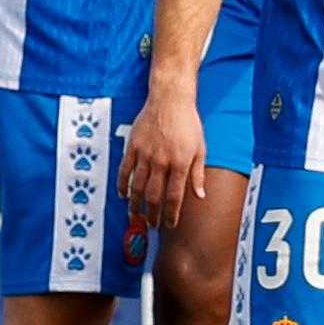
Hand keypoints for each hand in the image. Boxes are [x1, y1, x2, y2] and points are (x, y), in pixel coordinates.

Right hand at [119, 93, 205, 229]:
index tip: (170, 224)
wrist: (170, 100)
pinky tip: (123, 195)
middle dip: (153, 214)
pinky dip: (123, 185)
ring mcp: (145, 155)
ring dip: (136, 204)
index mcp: (180, 163)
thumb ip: (198, 173)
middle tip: (152, 225)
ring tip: (136, 216)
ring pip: (138, 186)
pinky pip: (124, 171)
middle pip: (154, 196)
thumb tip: (200, 195)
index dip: (171, 214)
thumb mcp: (200, 148)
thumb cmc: (188, 123)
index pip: (174, 196)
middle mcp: (161, 162)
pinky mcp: (132, 147)